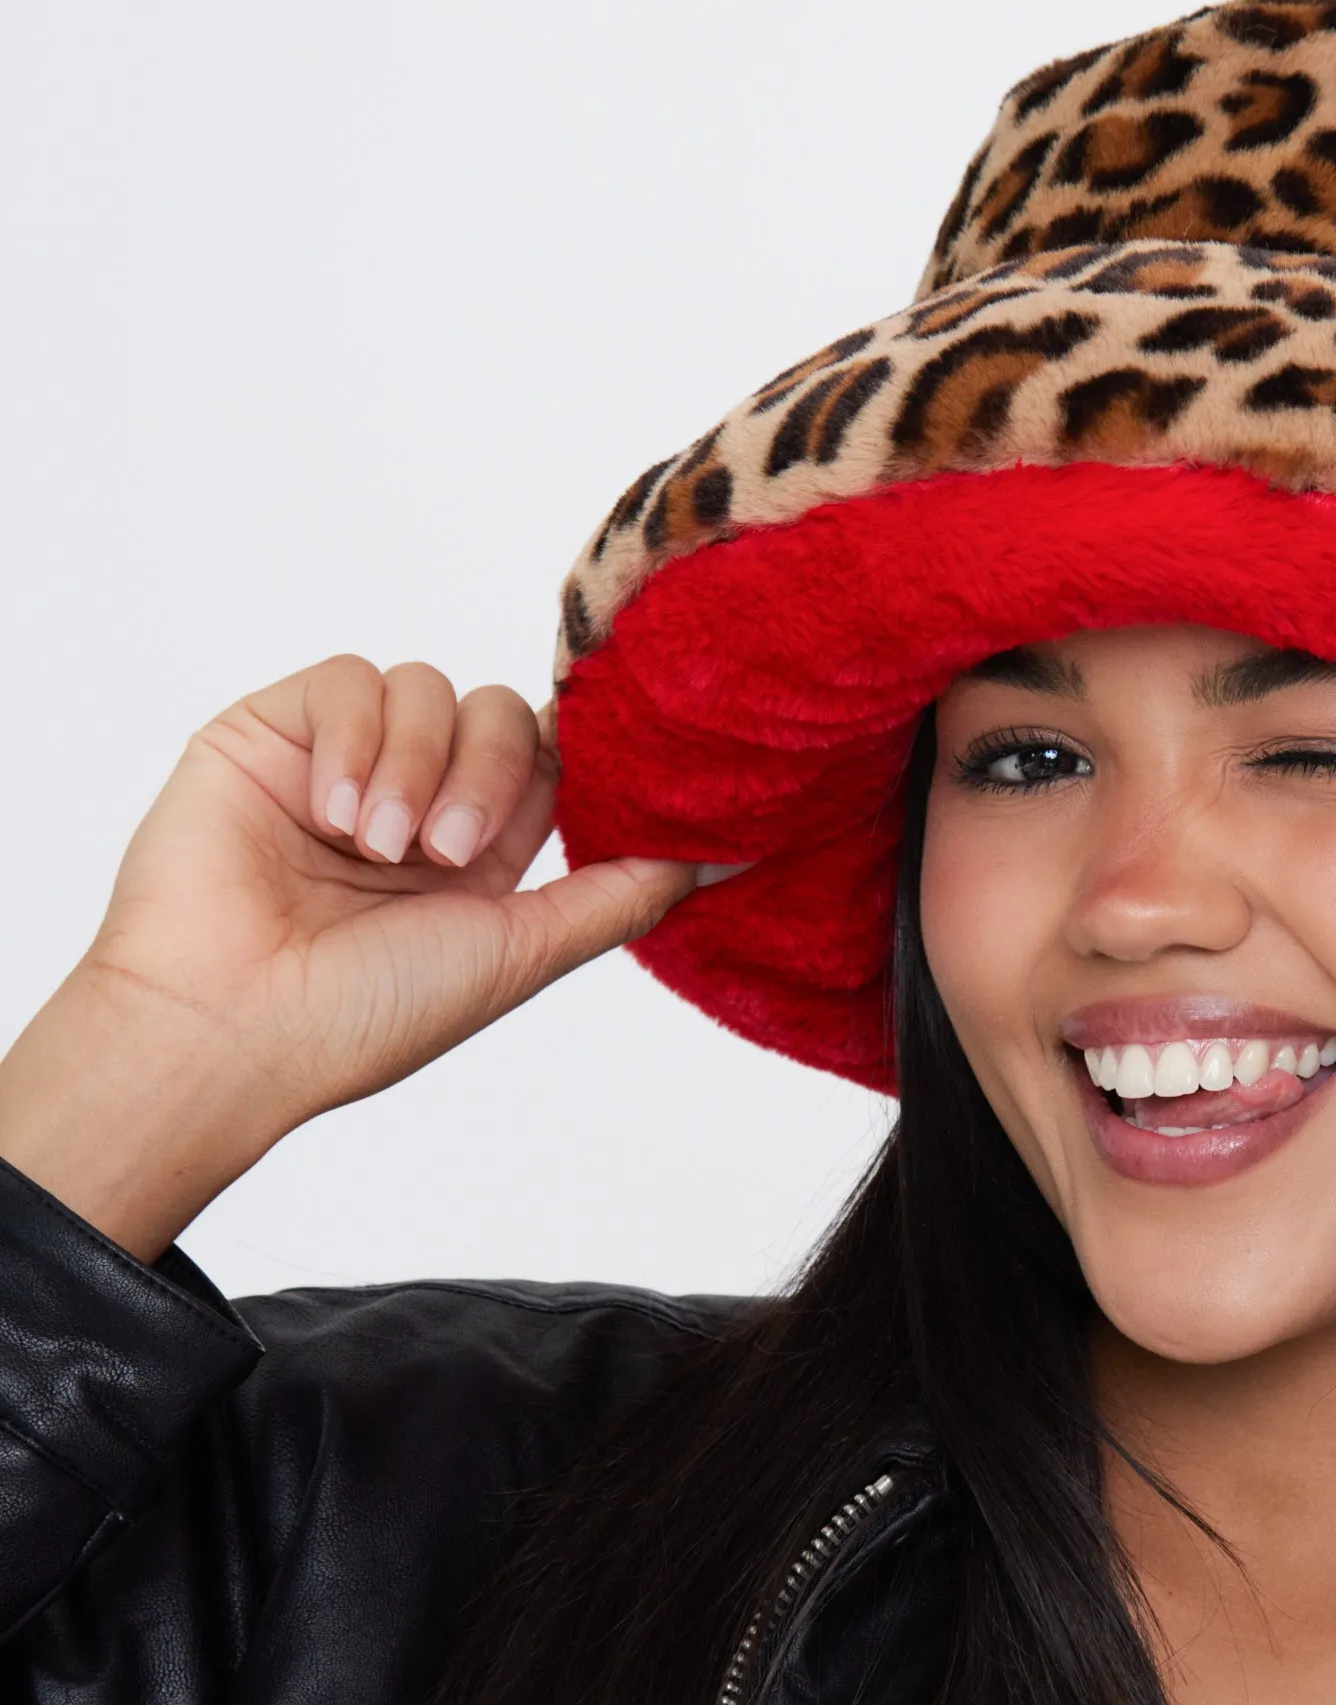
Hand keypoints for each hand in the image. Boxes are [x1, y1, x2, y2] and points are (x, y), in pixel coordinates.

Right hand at [0, 658, 694, 1255]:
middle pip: (503, 713)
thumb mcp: (521, 951)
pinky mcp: (270, 733)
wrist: (229, 1026)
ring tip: (378, 849)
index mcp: (478, 856)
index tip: (588, 785)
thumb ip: (624, 893)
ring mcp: (341, 763)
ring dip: (418, 767)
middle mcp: (414, 801)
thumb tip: (738, 855)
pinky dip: (354, 741)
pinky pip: (346, 679)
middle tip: (451, 854)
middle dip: (492, 774)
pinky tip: (332, 816)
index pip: (551, 760)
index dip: (575, 762)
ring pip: (429, 686)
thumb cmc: (363, 1015)